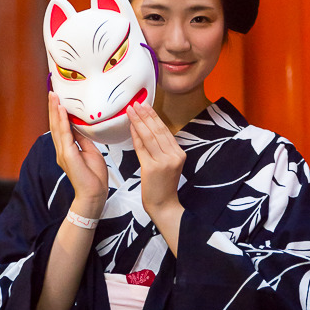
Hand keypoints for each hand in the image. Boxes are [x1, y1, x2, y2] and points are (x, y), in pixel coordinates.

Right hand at [48, 92, 107, 216]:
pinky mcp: (67, 156)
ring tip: (54, 96)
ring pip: (57, 127)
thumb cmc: (94, 177)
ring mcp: (63, 153)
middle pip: (55, 125)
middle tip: (52, 92)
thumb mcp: (90, 152)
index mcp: (67, 149)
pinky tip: (60, 111)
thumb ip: (83, 140)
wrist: (94, 194)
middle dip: (53, 108)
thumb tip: (79, 127)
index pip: (61, 127)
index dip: (58, 113)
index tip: (58, 99)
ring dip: (55, 111)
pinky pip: (64, 135)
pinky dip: (62, 122)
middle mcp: (61, 150)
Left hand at [126, 101, 185, 218]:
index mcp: (179, 153)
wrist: (163, 205)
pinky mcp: (152, 168)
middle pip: (158, 131)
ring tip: (131, 110)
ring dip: (139, 121)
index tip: (146, 106)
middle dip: (146, 115)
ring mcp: (164, 162)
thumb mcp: (166, 164)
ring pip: (149, 137)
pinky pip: (142, 148)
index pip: (165, 131)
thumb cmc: (162, 185)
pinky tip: (131, 127)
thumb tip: (144, 129)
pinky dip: (135, 136)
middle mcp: (174, 155)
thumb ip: (159, 148)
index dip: (154, 117)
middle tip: (136, 103)